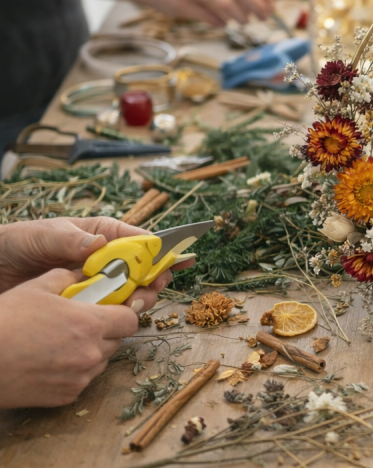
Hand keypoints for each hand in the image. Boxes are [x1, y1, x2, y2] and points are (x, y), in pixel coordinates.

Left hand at [0, 217, 193, 306]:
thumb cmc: (16, 243)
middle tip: (149, 292)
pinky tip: (117, 318)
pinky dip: (118, 315)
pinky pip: (110, 310)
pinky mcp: (86, 303)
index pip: (141, 241)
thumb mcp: (42, 236)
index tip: (174, 264)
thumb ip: (70, 239)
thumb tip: (99, 243)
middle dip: (153, 281)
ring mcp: (97, 282)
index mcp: (103, 234)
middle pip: (144, 270)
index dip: (162, 252)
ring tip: (132, 306)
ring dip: (138, 300)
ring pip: (132, 292)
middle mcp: (106, 258)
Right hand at [0, 269, 139, 407]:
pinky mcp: (66, 396)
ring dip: (91, 351)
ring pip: (101, 362)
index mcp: (90, 324)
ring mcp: (79, 378)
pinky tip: (51, 361)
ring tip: (62, 342)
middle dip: (105, 331)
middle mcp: (91, 353)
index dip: (122, 312)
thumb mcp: (37, 287)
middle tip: (82, 324)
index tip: (111, 308)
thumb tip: (83, 274)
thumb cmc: (6, 321)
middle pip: (117, 341)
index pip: (130, 319)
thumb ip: (68, 277)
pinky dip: (74, 371)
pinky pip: (82, 380)